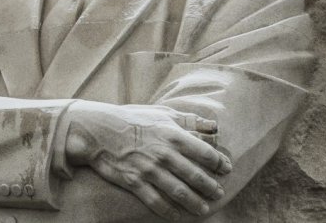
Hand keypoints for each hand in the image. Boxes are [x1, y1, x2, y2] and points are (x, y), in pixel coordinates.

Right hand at [64, 101, 231, 220]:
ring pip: (178, 191)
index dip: (219, 163)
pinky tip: (178, 217)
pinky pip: (156, 201)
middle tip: (218, 194)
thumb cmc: (134, 119)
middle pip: (195, 175)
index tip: (226, 169)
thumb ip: (190, 120)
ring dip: (194, 202)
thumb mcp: (163, 113)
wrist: (99, 131)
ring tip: (204, 209)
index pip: (205, 152)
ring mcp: (149, 169)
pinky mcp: (134, 182)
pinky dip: (169, 211)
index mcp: (173, 135)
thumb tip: (214, 126)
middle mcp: (164, 154)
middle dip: (210, 187)